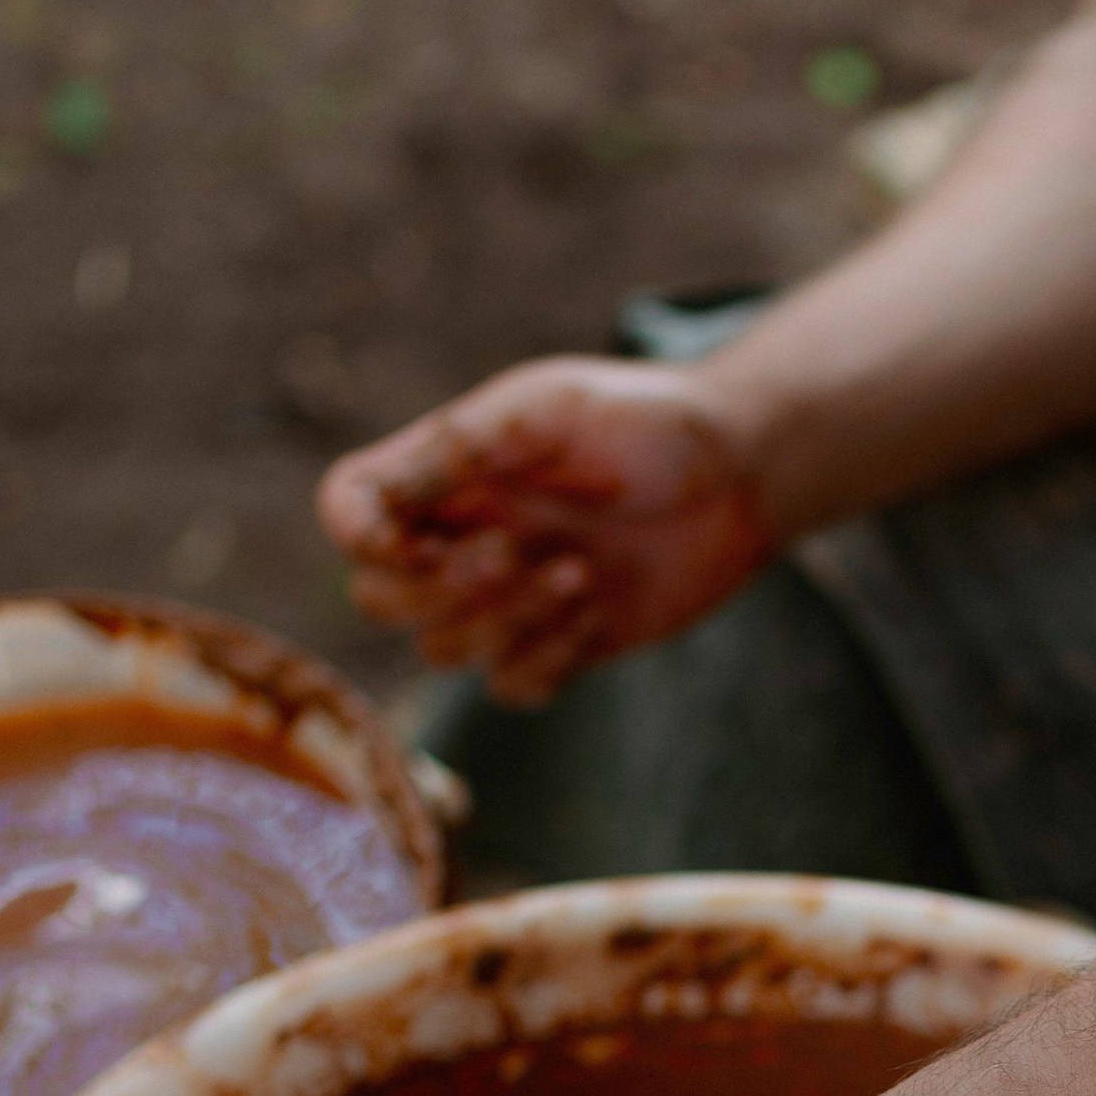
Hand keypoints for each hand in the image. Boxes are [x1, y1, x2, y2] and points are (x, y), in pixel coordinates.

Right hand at [317, 356, 775, 703]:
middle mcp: (463, 535)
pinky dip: (547, 657)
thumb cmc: (647, 423)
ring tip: (581, 571)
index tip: (410, 542)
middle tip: (516, 550)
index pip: (350, 512)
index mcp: (446, 471)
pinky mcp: (559, 643)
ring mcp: (508, 597)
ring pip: (444, 650)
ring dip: (504, 621)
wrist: (744, 472)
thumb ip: (452, 451)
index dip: (359, 539)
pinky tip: (599, 607)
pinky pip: (511, 685)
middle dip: (441, 590)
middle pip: (380, 601)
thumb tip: (361, 504)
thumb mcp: (547, 411)